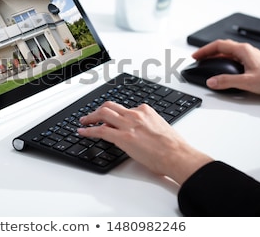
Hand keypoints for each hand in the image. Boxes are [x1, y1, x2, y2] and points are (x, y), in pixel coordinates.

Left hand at [78, 101, 212, 184]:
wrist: (176, 154)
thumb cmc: (172, 146)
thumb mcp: (159, 128)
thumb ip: (146, 126)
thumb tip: (137, 132)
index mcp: (145, 111)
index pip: (124, 109)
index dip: (114, 115)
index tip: (109, 119)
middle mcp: (135, 114)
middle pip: (110, 106)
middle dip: (98, 110)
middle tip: (90, 115)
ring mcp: (127, 124)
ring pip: (103, 114)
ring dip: (90, 117)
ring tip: (83, 121)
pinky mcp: (122, 137)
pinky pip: (100, 131)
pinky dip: (89, 130)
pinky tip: (83, 132)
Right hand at [192, 39, 259, 94]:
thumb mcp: (246, 81)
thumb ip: (226, 81)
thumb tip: (211, 82)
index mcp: (242, 51)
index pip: (218, 45)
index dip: (204, 50)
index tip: (195, 56)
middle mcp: (245, 51)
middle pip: (221, 47)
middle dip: (207, 52)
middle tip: (197, 58)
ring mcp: (249, 56)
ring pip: (227, 52)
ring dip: (215, 55)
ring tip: (206, 62)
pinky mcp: (252, 62)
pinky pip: (233, 57)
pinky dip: (223, 60)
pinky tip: (222, 68)